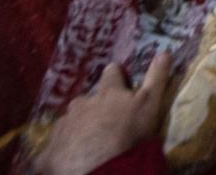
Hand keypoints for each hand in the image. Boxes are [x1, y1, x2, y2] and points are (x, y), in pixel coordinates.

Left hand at [39, 54, 172, 174]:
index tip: (121, 83)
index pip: (112, 73)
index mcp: (107, 92)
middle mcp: (82, 103)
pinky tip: (71, 159)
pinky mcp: (50, 149)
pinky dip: (63, 149)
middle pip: (87, 99)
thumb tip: (165, 52)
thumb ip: (156, 78)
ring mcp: (64, 125)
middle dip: (93, 107)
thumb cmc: (127, 133)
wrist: (95, 167)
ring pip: (71, 121)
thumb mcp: (149, 104)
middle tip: (104, 124)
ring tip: (88, 145)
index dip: (117, 77)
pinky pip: (56, 145)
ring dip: (78, 128)